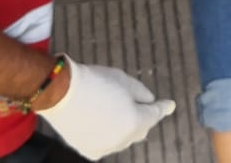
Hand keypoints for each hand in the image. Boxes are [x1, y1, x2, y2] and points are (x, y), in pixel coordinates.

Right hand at [37, 57, 175, 158]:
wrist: (59, 93)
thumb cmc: (92, 81)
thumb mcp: (123, 80)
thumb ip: (142, 93)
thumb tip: (149, 102)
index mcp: (135, 122)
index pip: (155, 114)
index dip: (163, 107)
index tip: (170, 105)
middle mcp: (123, 139)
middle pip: (140, 129)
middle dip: (143, 118)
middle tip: (144, 107)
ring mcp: (106, 147)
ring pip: (123, 138)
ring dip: (125, 127)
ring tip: (117, 112)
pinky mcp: (89, 150)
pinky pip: (106, 144)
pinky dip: (108, 135)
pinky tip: (104, 124)